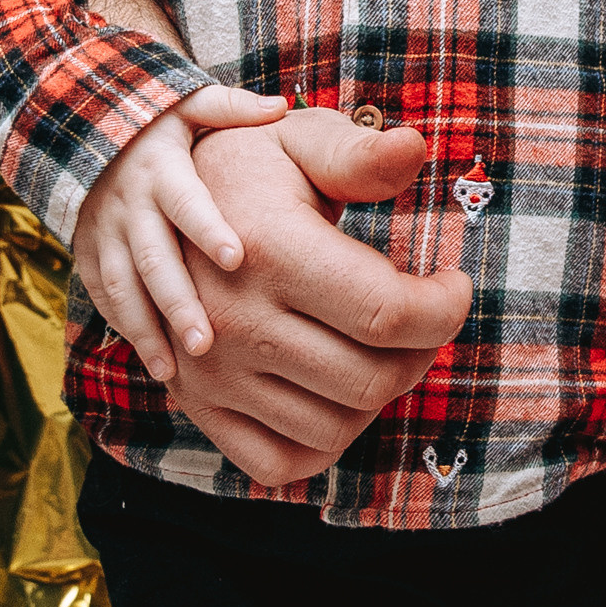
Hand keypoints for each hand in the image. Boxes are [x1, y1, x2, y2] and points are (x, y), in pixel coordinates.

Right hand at [71, 83, 289, 383]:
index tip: (236, 257)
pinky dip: (128, 332)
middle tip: (205, 344)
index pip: (186, 201)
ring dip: (147, 330)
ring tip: (173, 370)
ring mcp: (106, 235)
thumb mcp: (189, 106)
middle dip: (176, 302)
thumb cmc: (159, 127)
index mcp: (162, 169)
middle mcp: (130, 206)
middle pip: (152, 258)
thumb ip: (231, 108)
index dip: (208, 227)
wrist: (86, 136)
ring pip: (123, 287)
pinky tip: (158, 368)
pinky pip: (106, 299)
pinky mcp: (91, 257)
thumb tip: (280, 106)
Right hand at [147, 108, 471, 487]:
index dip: (445, 308)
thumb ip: (359, 154)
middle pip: (372, 378)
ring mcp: (212, 374)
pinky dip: (325, 444)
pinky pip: (279, 464)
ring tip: (384, 348)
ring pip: (334, 427)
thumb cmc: (250, 171)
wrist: (153, 208)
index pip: (390, 312)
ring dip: (379, 396)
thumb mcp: (300, 142)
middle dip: (421, 352)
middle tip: (423, 318)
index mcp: (268, 252)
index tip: (452, 285)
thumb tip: (415, 147)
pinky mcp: (201, 407)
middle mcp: (234, 321)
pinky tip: (342, 394)